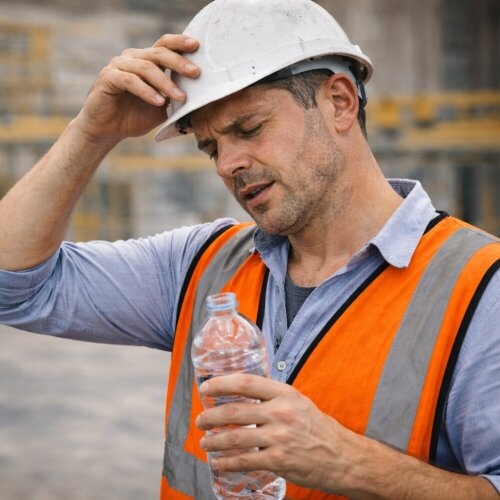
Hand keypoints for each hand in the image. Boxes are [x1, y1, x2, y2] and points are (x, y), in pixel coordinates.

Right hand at [75, 34, 199, 143]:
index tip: (197, 46)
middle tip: (195, 73)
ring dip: (166, 83)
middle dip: (179, 62)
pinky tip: (159, 101)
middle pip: (159, 53)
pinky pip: (130, 81)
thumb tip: (202, 101)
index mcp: (146, 61)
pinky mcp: (108, 77)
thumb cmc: (134, 117)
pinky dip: (147, 91)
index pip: (165, 45)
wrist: (107, 130)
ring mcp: (119, 65)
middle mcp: (132, 58)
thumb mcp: (161, 109)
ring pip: (146, 68)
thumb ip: (176, 101)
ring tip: (180, 97)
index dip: (180, 43)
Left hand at [195, 374, 499, 498]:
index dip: (221, 383)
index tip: (206, 388)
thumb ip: (273, 397)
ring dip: (214, 441)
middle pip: (234, 411)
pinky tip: (218, 463)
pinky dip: (226, 462)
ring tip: (205, 442)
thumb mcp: (299, 402)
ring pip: (234, 437)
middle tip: (201, 420)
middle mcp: (280, 412)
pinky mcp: (279, 460)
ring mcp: (279, 437)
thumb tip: (244, 394)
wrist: (345, 457)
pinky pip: (244, 461)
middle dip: (210, 417)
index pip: (245, 382)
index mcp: (285, 393)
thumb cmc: (320, 428)